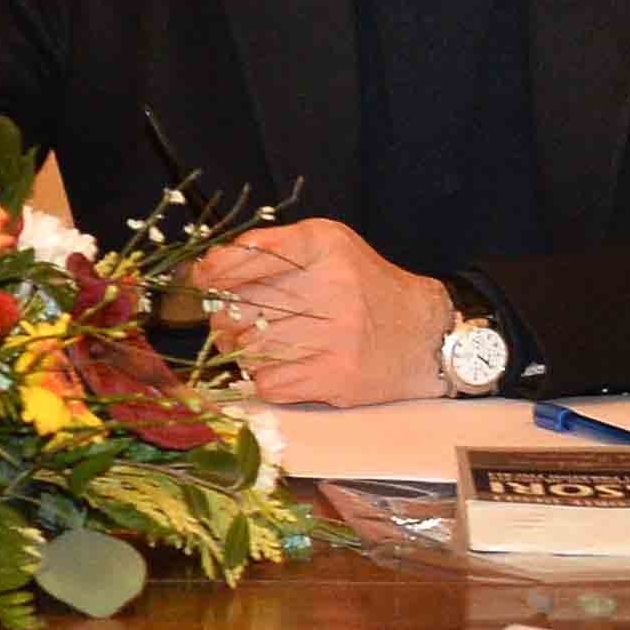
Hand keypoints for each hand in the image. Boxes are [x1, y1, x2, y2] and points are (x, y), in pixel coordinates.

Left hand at [193, 219, 452, 405]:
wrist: (425, 336)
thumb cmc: (365, 289)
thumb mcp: (328, 248)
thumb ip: (272, 248)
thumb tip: (205, 271)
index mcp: (325, 247)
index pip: (249, 254)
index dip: (216, 271)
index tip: (204, 281)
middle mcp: (332, 287)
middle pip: (239, 306)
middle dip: (226, 317)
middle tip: (237, 322)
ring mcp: (336, 335)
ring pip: (248, 348)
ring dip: (244, 351)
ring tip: (263, 347)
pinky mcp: (336, 376)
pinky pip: (267, 382)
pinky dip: (264, 379)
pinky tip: (282, 369)